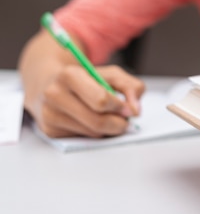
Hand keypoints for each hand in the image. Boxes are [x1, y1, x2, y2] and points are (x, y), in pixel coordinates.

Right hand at [26, 65, 144, 137]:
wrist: (51, 84)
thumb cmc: (86, 79)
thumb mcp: (112, 74)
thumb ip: (131, 87)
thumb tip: (135, 110)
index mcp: (70, 75)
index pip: (101, 100)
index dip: (119, 107)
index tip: (128, 109)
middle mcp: (55, 94)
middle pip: (97, 121)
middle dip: (118, 123)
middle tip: (125, 120)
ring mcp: (50, 114)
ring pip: (92, 132)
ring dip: (108, 129)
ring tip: (109, 117)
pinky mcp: (50, 130)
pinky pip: (83, 139)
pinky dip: (95, 133)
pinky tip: (93, 121)